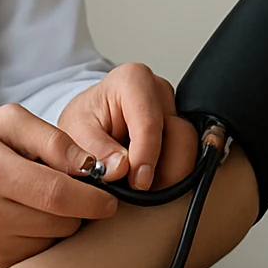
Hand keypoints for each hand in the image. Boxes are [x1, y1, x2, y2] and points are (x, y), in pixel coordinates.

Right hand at [0, 104, 117, 267]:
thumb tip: (90, 164)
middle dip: (78, 209)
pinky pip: (33, 258)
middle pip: (63, 223)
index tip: (110, 196)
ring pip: (52, 244)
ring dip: (59, 226)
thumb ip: (48, 138)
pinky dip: (39, 241)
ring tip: (41, 203)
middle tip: (71, 191)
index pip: (61, 195)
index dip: (95, 198)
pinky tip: (25, 221)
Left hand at [58, 62, 197, 190]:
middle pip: (180, 136)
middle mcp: (161, 92)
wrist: (90, 124)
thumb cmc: (85, 121)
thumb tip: (120, 168)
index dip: (146, 156)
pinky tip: (152, 180)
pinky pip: (191, 159)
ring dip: (169, 175)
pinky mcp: (183, 131)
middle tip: (139, 188)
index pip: (150, 123)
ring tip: (140, 183)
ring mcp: (176, 111)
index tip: (138, 182)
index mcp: (134, 80)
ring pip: (190, 151)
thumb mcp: (75, 132)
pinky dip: (172, 175)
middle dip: (163, 169)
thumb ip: (95, 150)